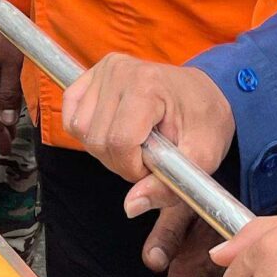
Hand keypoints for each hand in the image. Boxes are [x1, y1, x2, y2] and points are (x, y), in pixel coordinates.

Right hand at [63, 54, 235, 218]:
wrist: (203, 91)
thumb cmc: (205, 120)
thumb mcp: (202, 157)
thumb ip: (169, 186)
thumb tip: (131, 206)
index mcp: (149, 86)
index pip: (120, 142)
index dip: (133, 168)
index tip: (153, 168)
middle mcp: (121, 71)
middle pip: (98, 140)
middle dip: (121, 162)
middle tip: (147, 158)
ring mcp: (103, 70)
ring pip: (81, 131)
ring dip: (104, 149)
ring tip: (133, 144)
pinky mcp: (92, 74)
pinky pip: (71, 116)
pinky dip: (87, 133)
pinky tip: (112, 132)